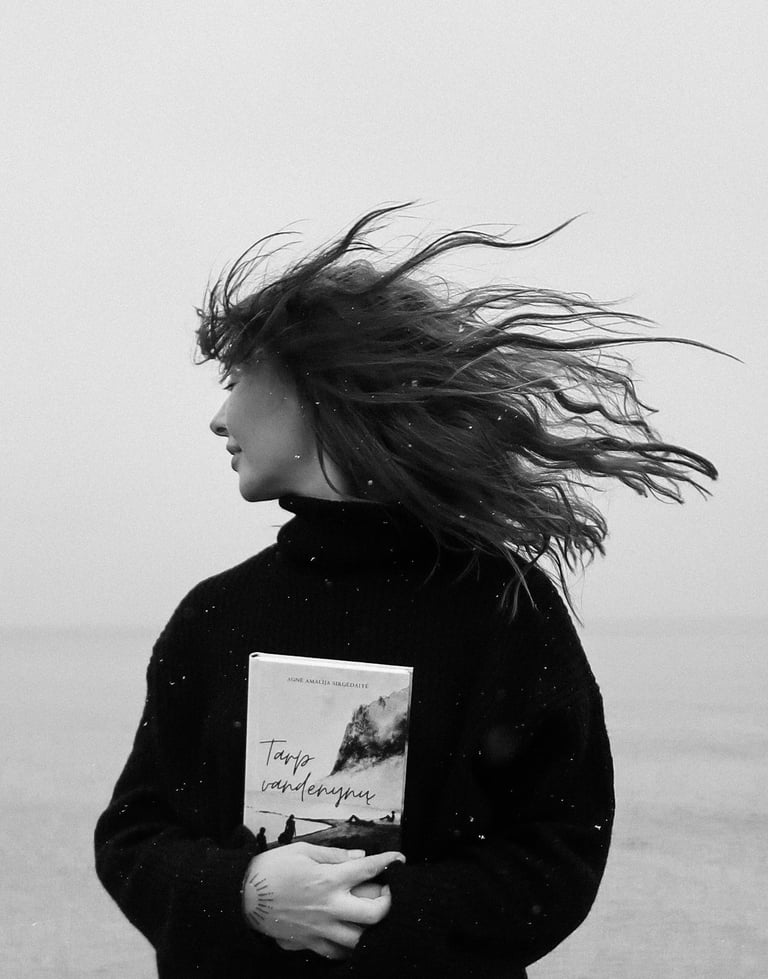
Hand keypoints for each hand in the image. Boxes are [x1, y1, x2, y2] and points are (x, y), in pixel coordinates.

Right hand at [242, 842, 403, 960]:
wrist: (243, 897)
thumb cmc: (272, 869)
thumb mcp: (302, 851)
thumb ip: (333, 855)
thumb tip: (358, 856)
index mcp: (329, 879)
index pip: (368, 870)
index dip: (388, 862)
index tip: (398, 859)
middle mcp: (330, 906)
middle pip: (374, 913)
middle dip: (387, 903)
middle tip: (384, 892)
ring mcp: (321, 928)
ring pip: (359, 939)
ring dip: (369, 928)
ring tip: (368, 915)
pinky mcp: (310, 943)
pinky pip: (337, 953)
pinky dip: (348, 946)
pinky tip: (349, 935)